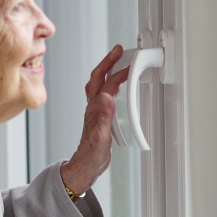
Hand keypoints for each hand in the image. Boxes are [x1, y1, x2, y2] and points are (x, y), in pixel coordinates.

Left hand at [61, 44, 128, 194]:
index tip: (130, 63)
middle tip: (119, 50)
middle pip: (99, 78)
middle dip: (108, 62)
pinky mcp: (100, 116)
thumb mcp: (100, 137)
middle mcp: (94, 107)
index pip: (108, 84)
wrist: (86, 166)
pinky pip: (104, 93)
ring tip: (118, 61)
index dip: (119, 72)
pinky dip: (111, 84)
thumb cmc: (91, 154)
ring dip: (108, 70)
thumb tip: (107, 96)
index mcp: (95, 109)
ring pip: (100, 84)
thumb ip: (103, 117)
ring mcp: (96, 110)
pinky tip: (117, 86)